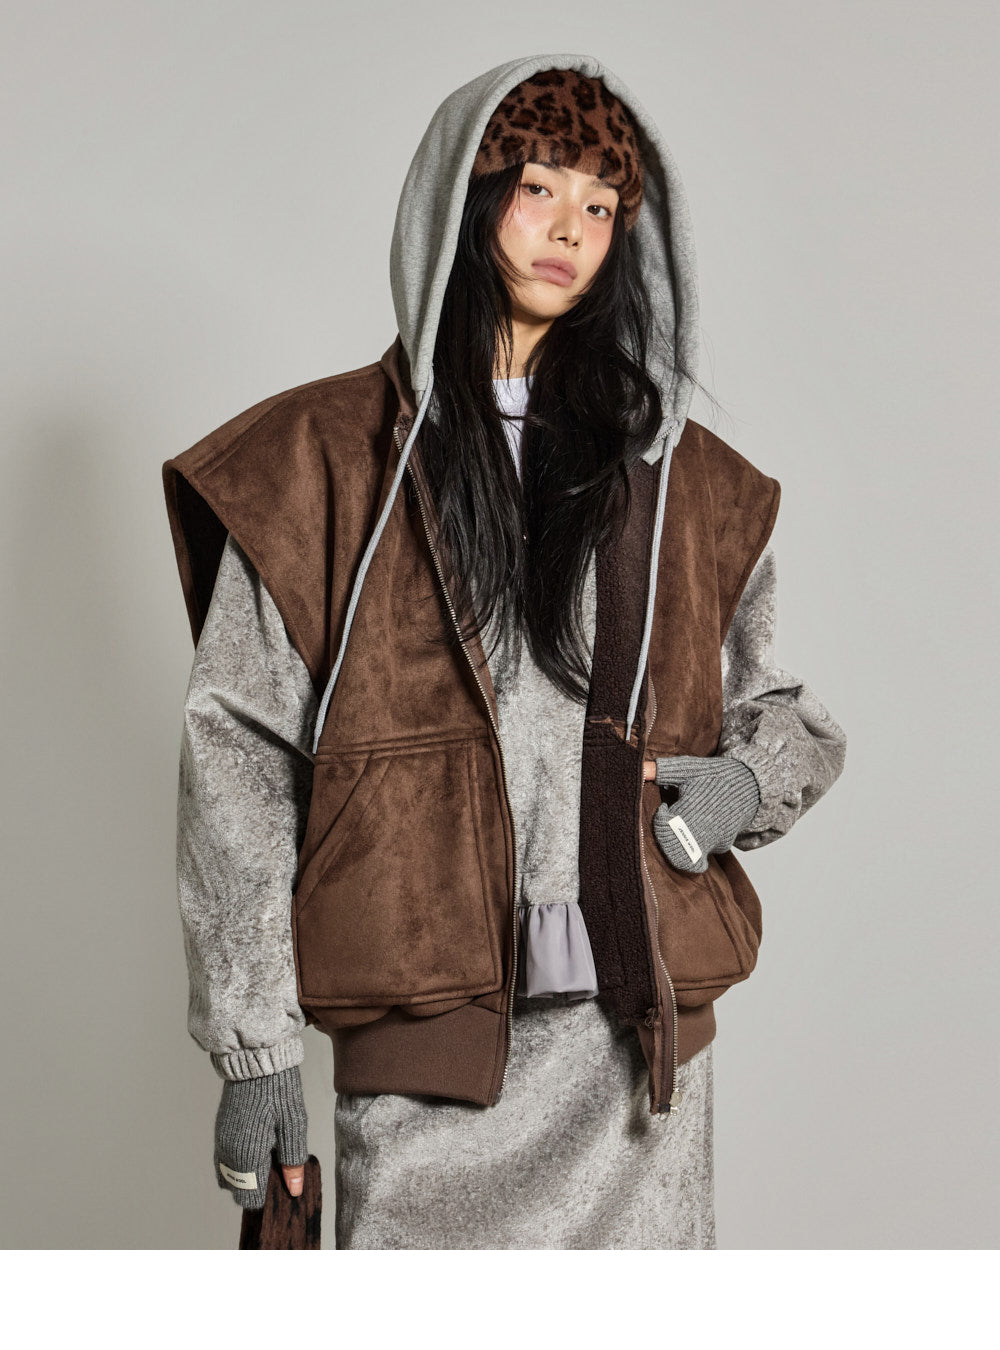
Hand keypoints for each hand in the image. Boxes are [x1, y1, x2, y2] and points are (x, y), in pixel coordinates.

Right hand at [213, 1064, 308, 1208]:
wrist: (255, 1062)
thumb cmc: (277, 1092)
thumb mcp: (292, 1126)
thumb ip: (292, 1161)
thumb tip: (294, 1190)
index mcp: (246, 1157)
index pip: (249, 1199)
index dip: (267, 1197)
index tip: (282, 1184)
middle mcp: (227, 1155)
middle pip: (237, 1191)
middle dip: (256, 1188)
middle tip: (278, 1169)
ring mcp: (221, 1143)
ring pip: (229, 1176)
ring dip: (246, 1175)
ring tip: (269, 1156)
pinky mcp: (220, 1132)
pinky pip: (225, 1160)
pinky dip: (239, 1161)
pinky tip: (259, 1145)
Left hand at [646, 754, 760, 873]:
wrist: (749, 786)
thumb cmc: (714, 776)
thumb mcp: (688, 769)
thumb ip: (663, 770)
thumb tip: (640, 769)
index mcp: (691, 810)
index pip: (663, 827)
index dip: (659, 818)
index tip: (665, 808)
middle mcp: (702, 830)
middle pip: (671, 849)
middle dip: (664, 837)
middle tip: (669, 823)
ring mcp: (713, 841)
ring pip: (684, 859)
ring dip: (675, 849)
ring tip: (678, 831)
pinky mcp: (721, 847)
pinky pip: (699, 857)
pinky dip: (691, 850)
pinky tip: (692, 834)